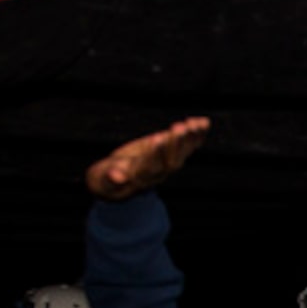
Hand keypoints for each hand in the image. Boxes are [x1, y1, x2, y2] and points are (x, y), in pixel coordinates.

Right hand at [86, 118, 209, 201]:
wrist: (116, 184)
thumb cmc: (107, 179)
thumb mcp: (103, 180)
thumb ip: (109, 178)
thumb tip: (117, 176)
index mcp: (140, 177)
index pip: (150, 166)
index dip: (155, 153)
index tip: (156, 138)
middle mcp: (158, 173)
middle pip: (171, 160)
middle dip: (176, 143)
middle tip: (179, 127)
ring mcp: (167, 164)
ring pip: (182, 153)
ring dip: (190, 138)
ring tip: (195, 123)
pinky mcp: (172, 155)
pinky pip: (188, 146)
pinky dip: (197, 135)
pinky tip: (203, 123)